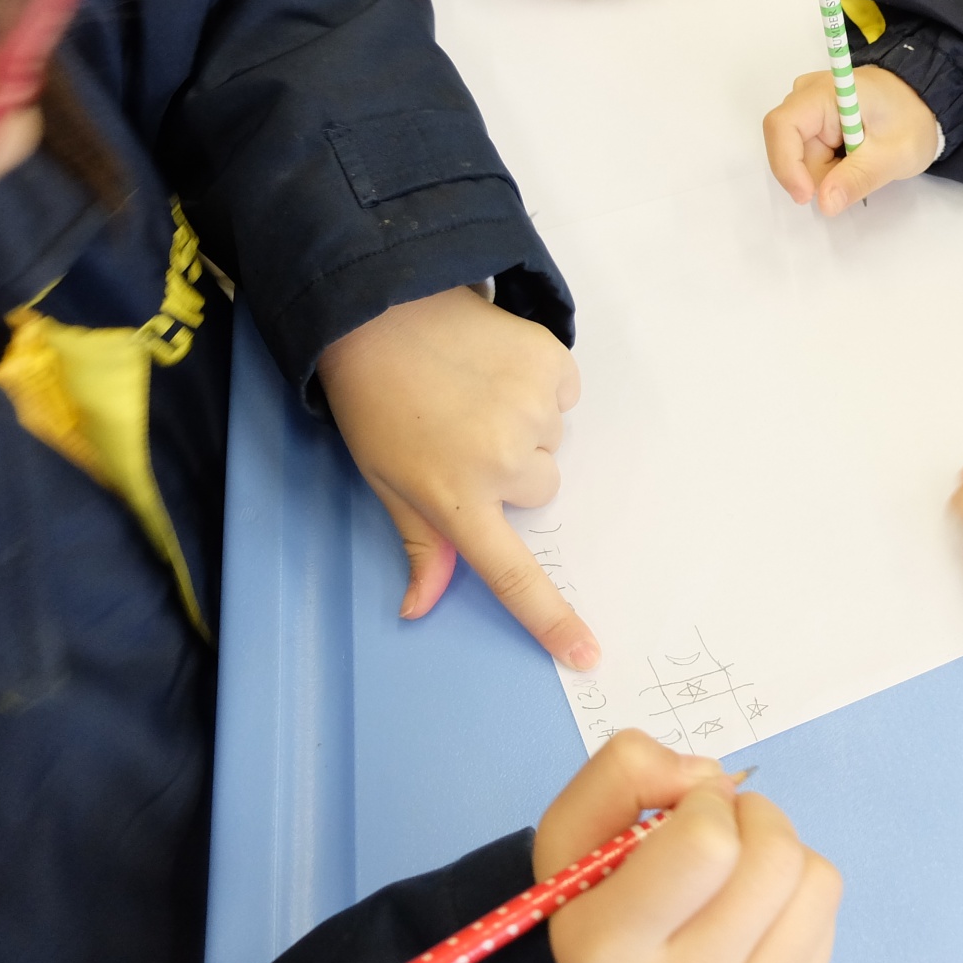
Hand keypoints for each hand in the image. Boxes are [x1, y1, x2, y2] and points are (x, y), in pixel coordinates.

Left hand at [316, 285, 596, 667]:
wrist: (382, 309)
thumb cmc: (376, 401)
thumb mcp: (385, 478)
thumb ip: (419, 541)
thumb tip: (420, 605)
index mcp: (456, 497)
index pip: (511, 575)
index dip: (550, 618)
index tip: (587, 653)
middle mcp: (502, 461)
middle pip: (538, 489)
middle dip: (511, 470)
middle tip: (465, 434)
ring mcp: (532, 411)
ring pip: (551, 441)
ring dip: (524, 424)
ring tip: (476, 392)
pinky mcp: (551, 365)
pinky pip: (565, 395)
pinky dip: (540, 385)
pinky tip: (498, 367)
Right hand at [538, 732, 840, 962]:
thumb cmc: (595, 899)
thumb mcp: (571, 833)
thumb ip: (622, 774)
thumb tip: (711, 776)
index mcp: (611, 946)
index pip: (707, 844)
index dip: (704, 802)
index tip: (681, 812)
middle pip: (774, 858)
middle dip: (751, 815)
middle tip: (716, 828)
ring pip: (816, 881)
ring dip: (780, 847)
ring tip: (736, 864)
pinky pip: (827, 913)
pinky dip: (798, 887)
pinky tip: (754, 904)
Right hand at [762, 66, 938, 214]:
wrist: (924, 104)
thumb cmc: (913, 120)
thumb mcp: (895, 155)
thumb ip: (858, 178)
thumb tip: (825, 204)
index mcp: (825, 92)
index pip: (782, 126)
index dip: (787, 165)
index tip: (807, 196)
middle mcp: (807, 94)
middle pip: (791, 148)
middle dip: (820, 172)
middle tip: (860, 170)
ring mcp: (807, 107)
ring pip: (800, 157)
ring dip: (829, 170)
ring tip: (863, 158)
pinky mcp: (812, 120)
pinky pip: (808, 155)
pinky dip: (831, 165)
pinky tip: (854, 156)